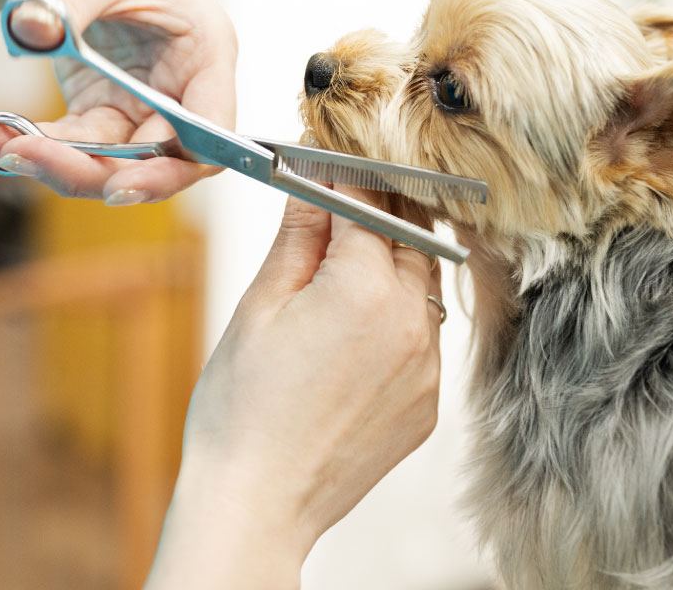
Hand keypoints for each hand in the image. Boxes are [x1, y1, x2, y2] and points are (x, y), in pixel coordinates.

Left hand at [0, 0, 236, 203]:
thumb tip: (32, 29)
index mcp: (207, 51)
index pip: (209, 134)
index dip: (173, 170)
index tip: (118, 188)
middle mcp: (185, 88)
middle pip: (154, 159)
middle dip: (87, 168)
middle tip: (16, 155)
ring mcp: (147, 104)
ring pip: (111, 161)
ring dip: (46, 161)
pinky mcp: (109, 109)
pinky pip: (77, 145)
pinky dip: (31, 146)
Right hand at [146, 188, 442, 588]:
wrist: (257, 502)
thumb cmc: (243, 409)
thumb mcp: (260, 306)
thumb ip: (299, 237)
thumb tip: (312, 184)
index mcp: (365, 288)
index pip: (368, 205)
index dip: (346, 180)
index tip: (330, 169)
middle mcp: (411, 322)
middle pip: (409, 239)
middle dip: (378, 217)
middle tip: (343, 215)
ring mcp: (427, 366)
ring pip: (423, 287)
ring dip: (394, 267)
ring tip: (346, 278)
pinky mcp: (429, 402)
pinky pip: (426, 338)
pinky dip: (400, 320)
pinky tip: (358, 334)